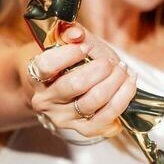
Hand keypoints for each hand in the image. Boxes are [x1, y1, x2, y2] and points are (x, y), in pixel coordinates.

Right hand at [26, 22, 137, 138]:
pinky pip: (107, 118)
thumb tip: (76, 34)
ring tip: (122, 70)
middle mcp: (45, 101)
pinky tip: (128, 84)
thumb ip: (69, 34)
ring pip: (93, 101)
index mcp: (34, 78)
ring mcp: (63, 118)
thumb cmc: (62, 65)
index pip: (46, 66)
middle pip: (75, 85)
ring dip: (114, 82)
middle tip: (110, 61)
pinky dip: (122, 99)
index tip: (84, 47)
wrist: (57, 94)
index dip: (68, 54)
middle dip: (99, 69)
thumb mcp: (60, 45)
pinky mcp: (83, 130)